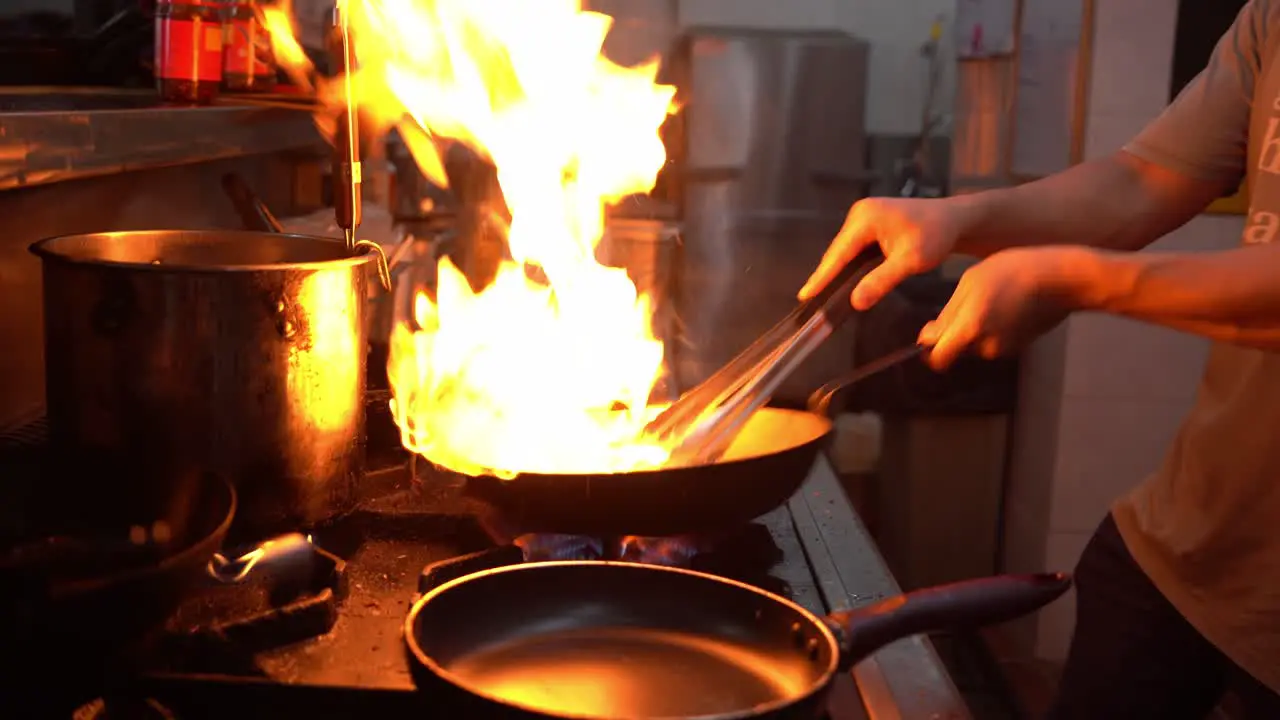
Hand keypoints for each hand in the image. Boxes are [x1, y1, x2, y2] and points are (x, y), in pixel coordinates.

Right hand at [799, 197, 975, 308]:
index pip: (839, 253)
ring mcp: (864, 214)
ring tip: (819, 292)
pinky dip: (848, 262)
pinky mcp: (869, 220)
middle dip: (826, 274)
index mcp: (866, 218)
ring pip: (845, 249)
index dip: (822, 276)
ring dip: (836, 269)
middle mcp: (860, 212)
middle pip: (838, 250)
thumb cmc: (937, 236)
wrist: (956, 219)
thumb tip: (855, 302)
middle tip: (808, 299)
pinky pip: (853, 246)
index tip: (804, 294)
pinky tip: (841, 278)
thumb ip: (881, 281)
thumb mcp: (911, 261)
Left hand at [919, 247, 1093, 369]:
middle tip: (968, 303)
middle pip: (956, 349)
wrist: (1061, 278)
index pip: (938, 359)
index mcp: (970, 328)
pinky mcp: (1019, 346)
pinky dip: (994, 328)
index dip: (929, 349)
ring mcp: (1005, 349)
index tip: (930, 331)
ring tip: (992, 299)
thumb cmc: (1013, 271)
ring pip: (976, 344)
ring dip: (975, 328)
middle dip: (954, 333)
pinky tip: (1007, 306)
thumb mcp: (971, 282)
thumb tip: (928, 338)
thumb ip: (948, 314)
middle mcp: (987, 345)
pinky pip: (994, 341)